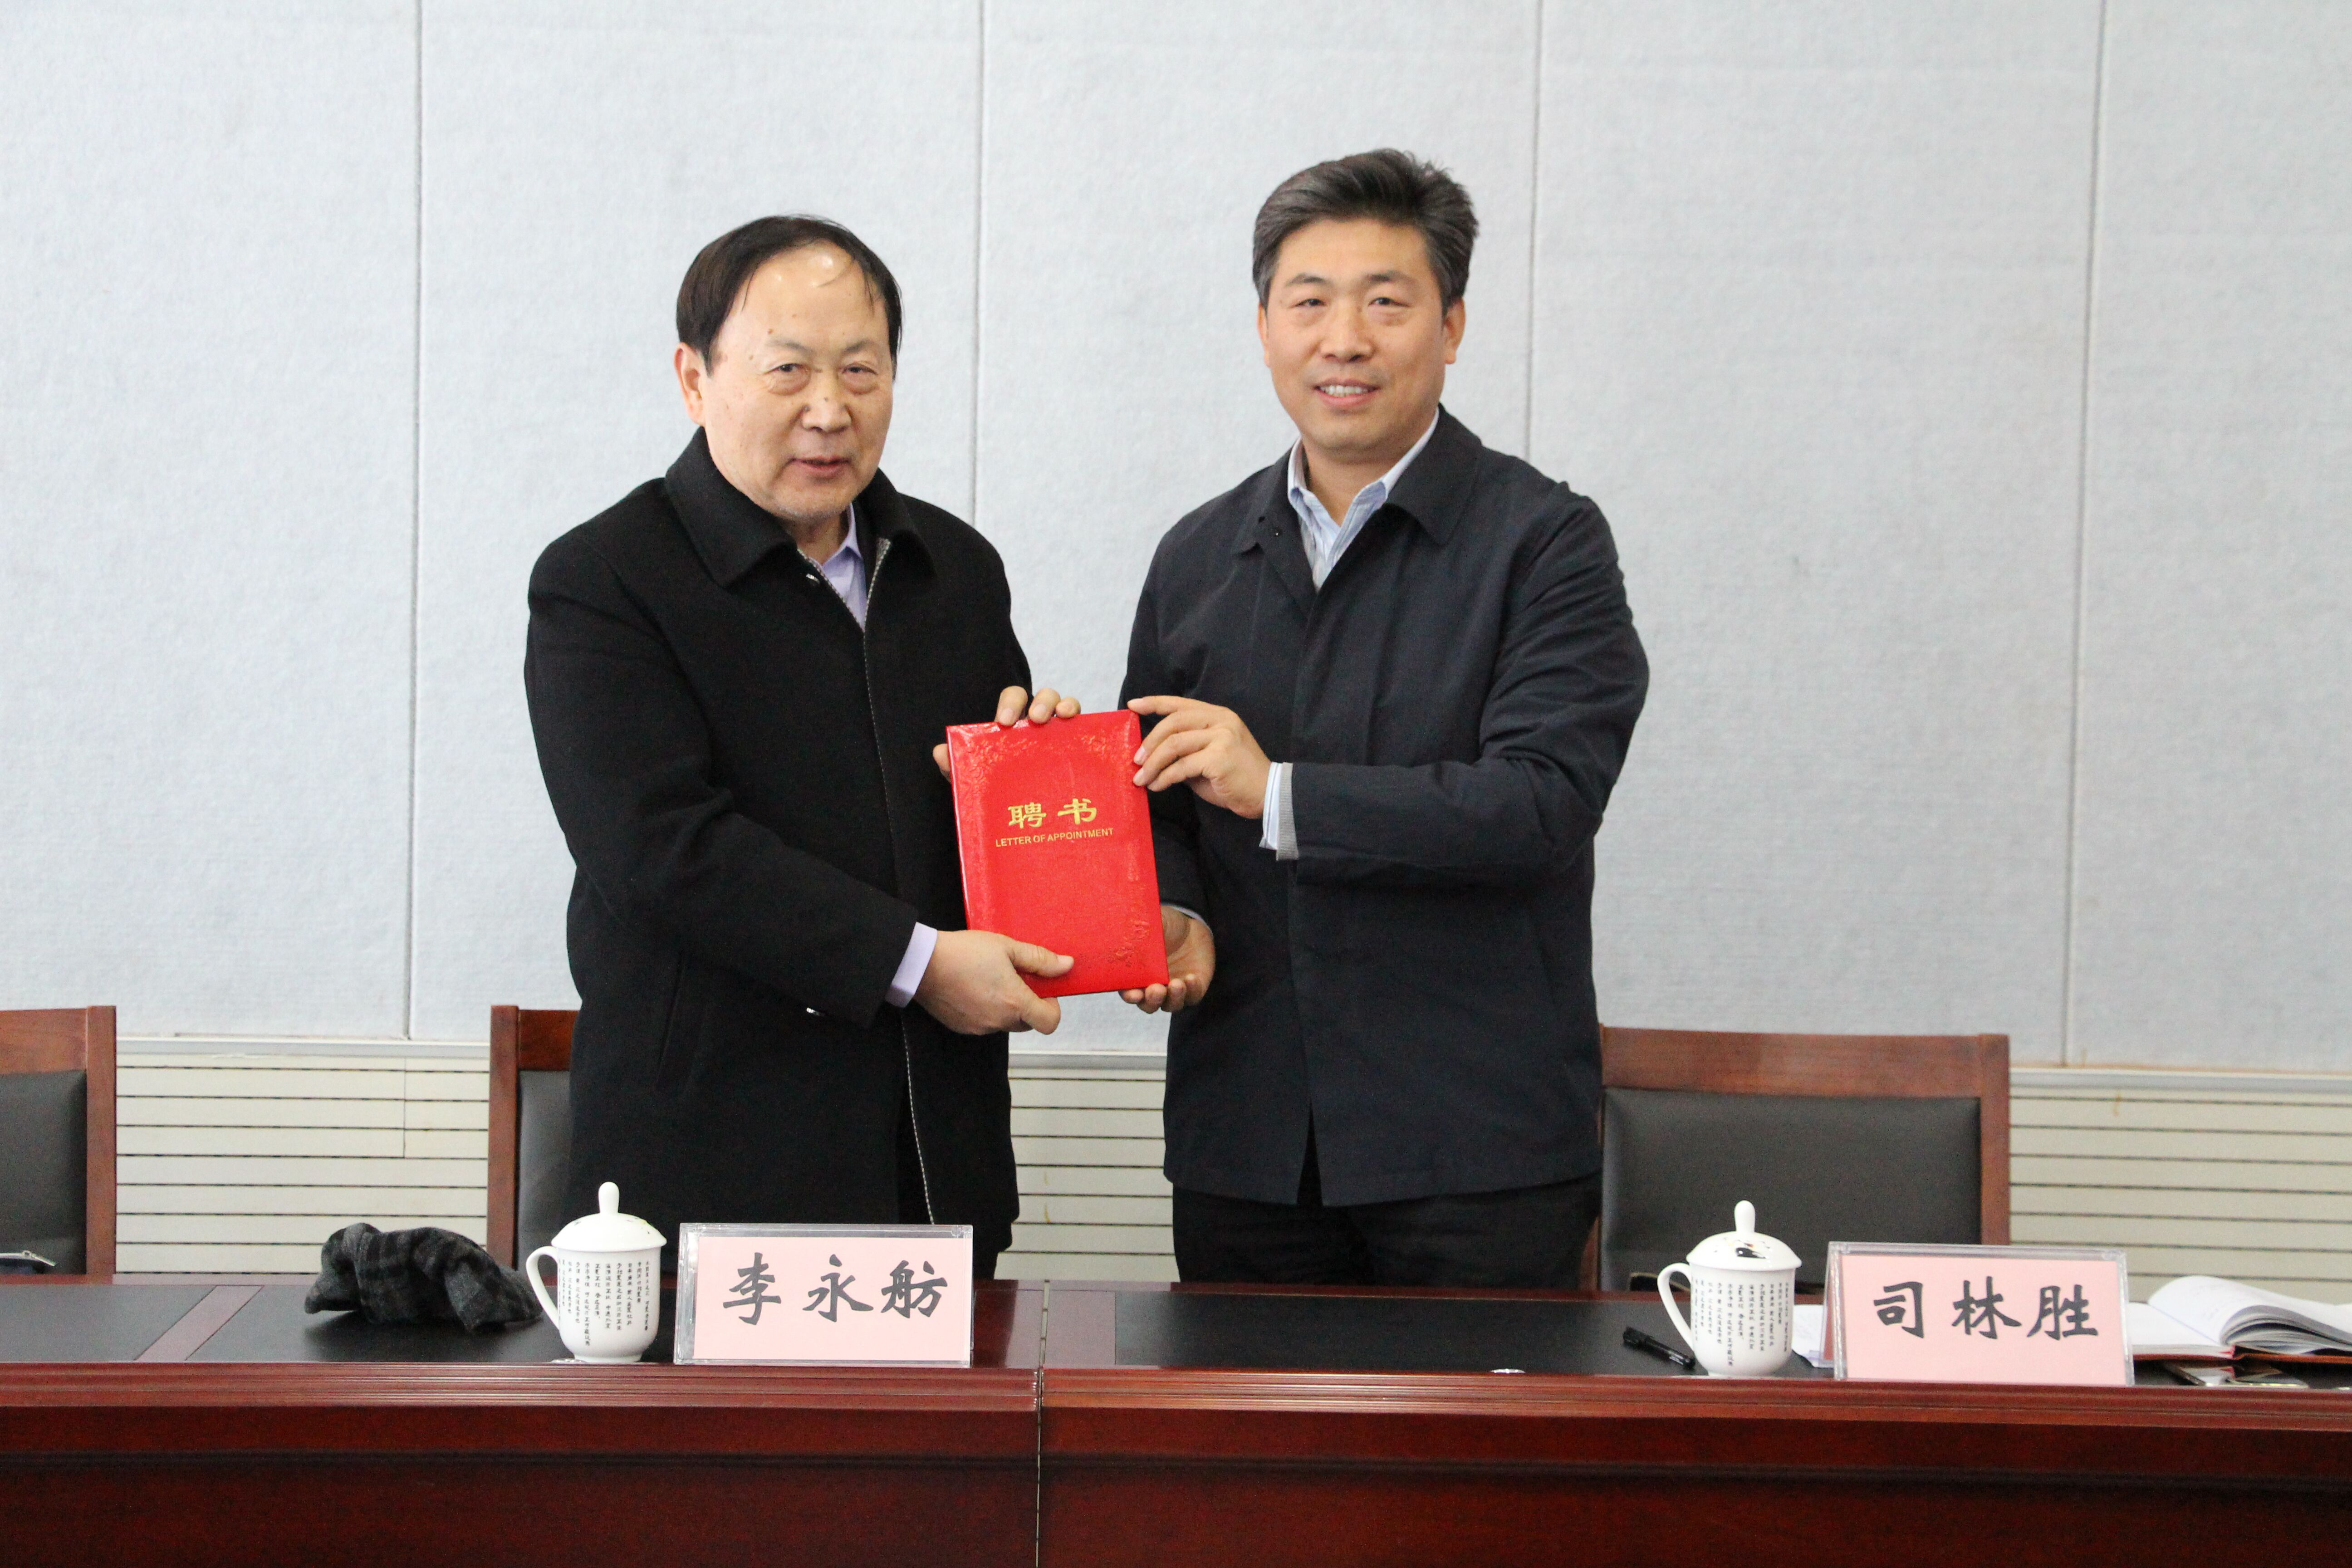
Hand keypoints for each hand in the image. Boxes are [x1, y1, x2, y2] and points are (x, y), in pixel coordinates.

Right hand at [914, 929, 1073, 1034]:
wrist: (922, 963)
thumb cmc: (963, 952)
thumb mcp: (1007, 947)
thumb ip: (1040, 959)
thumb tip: (1066, 965)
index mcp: (1014, 1003)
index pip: (1050, 1022)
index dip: (1052, 1006)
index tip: (1043, 989)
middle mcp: (998, 1021)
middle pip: (1028, 1023)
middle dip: (1029, 1004)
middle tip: (1016, 978)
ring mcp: (979, 1027)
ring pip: (1005, 1023)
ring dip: (1006, 1007)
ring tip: (992, 980)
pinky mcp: (963, 1027)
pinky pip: (985, 1023)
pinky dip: (986, 1009)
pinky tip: (975, 988)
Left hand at [934, 685, 1080, 775]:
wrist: (1025, 813)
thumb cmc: (1000, 787)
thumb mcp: (976, 778)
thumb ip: (956, 765)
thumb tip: (941, 752)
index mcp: (1014, 722)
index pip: (1014, 698)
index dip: (1011, 703)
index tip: (1004, 721)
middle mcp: (1038, 722)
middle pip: (1044, 696)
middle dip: (1041, 701)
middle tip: (1035, 719)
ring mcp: (1060, 732)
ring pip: (1067, 704)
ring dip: (1066, 704)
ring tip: (1061, 718)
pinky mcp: (1077, 745)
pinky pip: (1085, 727)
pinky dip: (1084, 721)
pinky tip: (1081, 730)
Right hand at [1122, 907, 1214, 1014]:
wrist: (1192, 927)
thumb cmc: (1166, 926)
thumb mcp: (1153, 925)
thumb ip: (1140, 931)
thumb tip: (1127, 932)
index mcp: (1138, 974)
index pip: (1129, 991)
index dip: (1130, 995)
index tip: (1133, 994)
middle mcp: (1154, 986)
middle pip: (1149, 1005)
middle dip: (1151, 1001)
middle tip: (1156, 990)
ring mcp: (1173, 990)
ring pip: (1170, 1005)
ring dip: (1172, 998)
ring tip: (1177, 984)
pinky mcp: (1193, 989)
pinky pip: (1192, 997)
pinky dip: (1191, 991)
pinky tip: (1191, 978)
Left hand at [1126, 696, 1269, 818]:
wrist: (1267, 793)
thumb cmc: (1236, 778)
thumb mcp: (1209, 756)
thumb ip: (1186, 749)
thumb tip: (1152, 754)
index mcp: (1219, 715)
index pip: (1181, 703)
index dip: (1155, 703)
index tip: (1133, 706)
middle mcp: (1221, 721)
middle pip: (1173, 723)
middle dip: (1150, 742)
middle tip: (1136, 760)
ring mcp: (1222, 737)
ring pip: (1174, 744)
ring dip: (1153, 763)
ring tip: (1141, 778)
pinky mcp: (1219, 758)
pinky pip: (1182, 766)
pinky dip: (1164, 777)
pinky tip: (1157, 786)